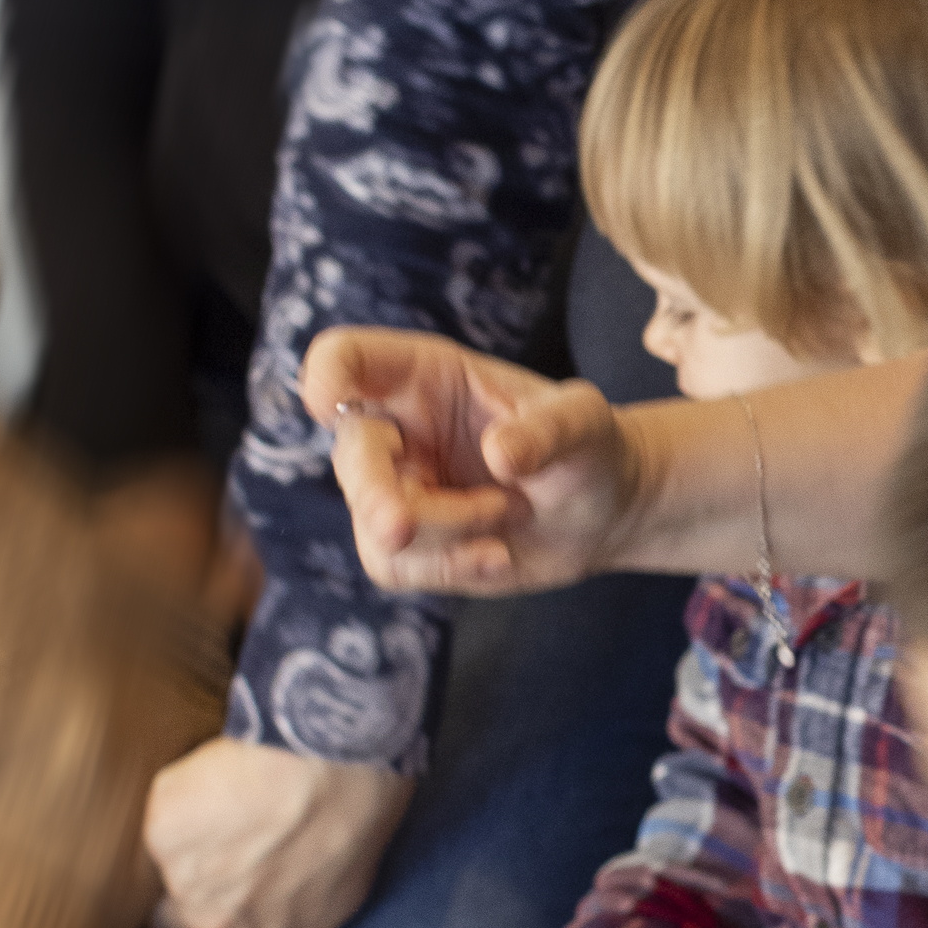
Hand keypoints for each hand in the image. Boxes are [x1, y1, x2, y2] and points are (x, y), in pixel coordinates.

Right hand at [145, 735, 406, 927]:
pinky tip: (218, 780)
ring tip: (223, 804)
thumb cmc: (355, 817)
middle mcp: (217, 926)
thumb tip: (276, 896)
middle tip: (208, 844)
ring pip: (158, 867)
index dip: (203, 921)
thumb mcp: (338, 889)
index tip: (210, 893)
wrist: (331, 765)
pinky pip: (162, 813)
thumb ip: (290, 910)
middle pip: (168, 921)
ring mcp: (184, 881)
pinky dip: (181, 797)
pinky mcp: (163, 835)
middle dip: (182, 887)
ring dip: (182, 839)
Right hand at [303, 328, 644, 599]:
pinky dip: (448, 569)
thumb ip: (548, 430)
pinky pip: (393, 566)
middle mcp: (399, 428)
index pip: (348, 359)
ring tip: (508, 515)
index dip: (325, 373)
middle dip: (374, 495)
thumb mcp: (584, 424)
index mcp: (424, 376)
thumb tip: (499, 456)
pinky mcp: (408, 544)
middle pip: (351, 454)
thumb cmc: (588, 448)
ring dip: (442, 534)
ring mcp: (397, 487)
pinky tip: (496, 556)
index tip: (326, 402)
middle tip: (400, 528)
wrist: (602, 512)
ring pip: (374, 523)